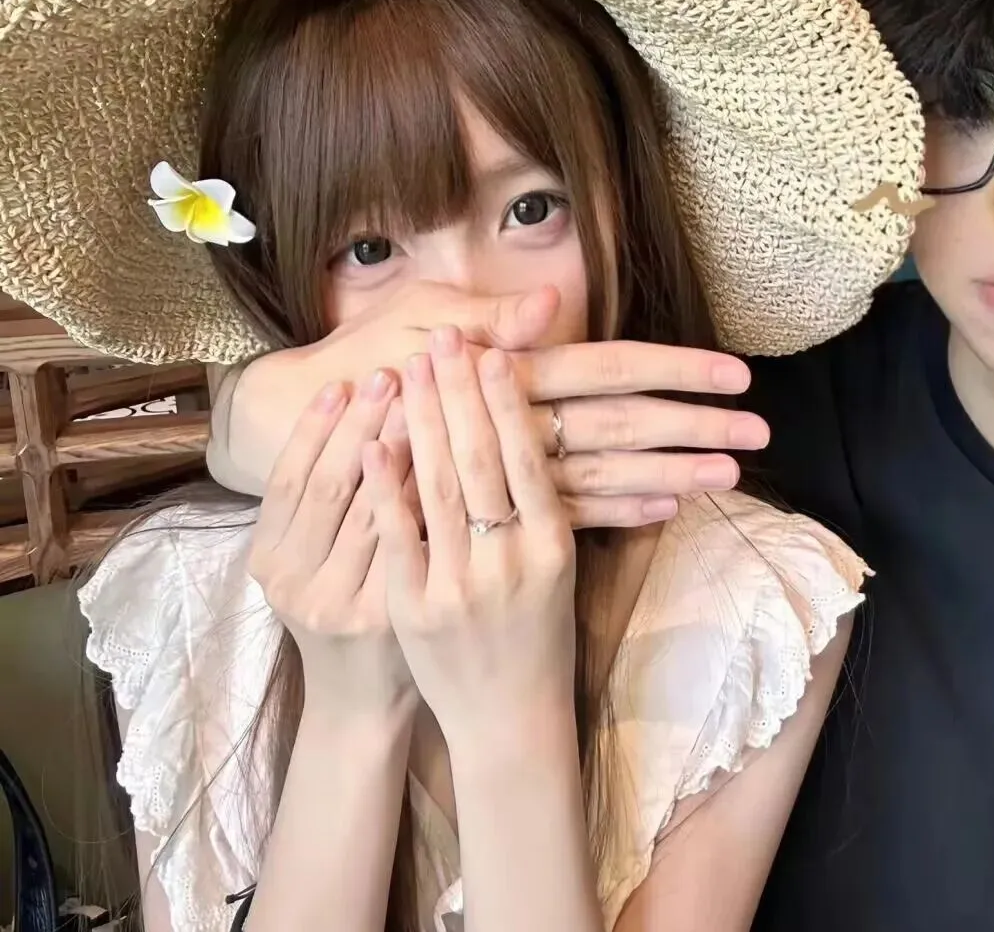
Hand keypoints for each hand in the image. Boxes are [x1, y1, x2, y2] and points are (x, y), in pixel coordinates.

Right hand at [216, 281, 768, 525]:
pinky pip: (566, 514)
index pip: (607, 367)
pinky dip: (618, 511)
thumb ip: (487, 318)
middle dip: (693, 424)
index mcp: (506, 371)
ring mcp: (507, 473)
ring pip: (606, 475)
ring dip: (670, 471)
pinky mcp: (493, 509)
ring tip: (730, 473)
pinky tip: (664, 509)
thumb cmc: (361, 363)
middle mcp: (517, 426)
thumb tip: (552, 305)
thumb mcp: (415, 323)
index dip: (671, 369)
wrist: (302, 436)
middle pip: (622, 425)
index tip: (734, 372)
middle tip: (758, 428)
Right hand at [246, 371, 417, 717]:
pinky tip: (443, 456)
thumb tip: (350, 426)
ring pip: (371, 508)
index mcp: (268, 561)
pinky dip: (422, 496)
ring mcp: (339, 602)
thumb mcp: (312, 568)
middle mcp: (294, 582)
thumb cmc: (346, 622)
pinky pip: (408, 542)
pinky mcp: (387, 616)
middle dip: (360, 424)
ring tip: (421, 397)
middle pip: (330, 485)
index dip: (315, 428)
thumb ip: (319, 512)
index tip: (341, 381)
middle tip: (389, 372)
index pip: (288, 479)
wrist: (365, 704)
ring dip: (396, 447)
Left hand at [363, 326, 575, 750]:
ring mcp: (460, 588)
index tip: (490, 351)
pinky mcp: (414, 610)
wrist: (509, 718)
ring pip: (438, 488)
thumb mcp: (558, 571)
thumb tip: (537, 432)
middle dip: (457, 392)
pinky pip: (397, 537)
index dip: (505, 401)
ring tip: (406, 369)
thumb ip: (543, 507)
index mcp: (554, 549)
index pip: (526, 458)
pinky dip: (384, 487)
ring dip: (420, 421)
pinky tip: (373, 441)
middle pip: (480, 460)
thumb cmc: (538, 637)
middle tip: (442, 337)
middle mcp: (510, 564)